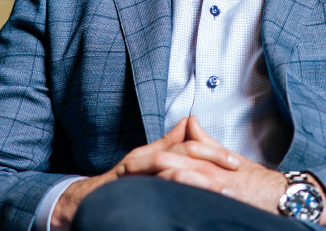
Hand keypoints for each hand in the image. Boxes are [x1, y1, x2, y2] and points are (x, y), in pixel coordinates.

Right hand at [51, 117, 232, 228]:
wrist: (90, 200)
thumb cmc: (121, 181)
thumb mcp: (146, 157)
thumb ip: (168, 142)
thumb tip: (189, 122)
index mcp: (152, 153)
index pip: (188, 146)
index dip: (213, 152)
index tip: (235, 161)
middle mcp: (144, 161)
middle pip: (181, 155)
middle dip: (210, 161)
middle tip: (234, 170)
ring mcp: (138, 177)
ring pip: (170, 174)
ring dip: (197, 181)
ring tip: (219, 189)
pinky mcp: (134, 192)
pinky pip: (158, 192)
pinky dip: (176, 195)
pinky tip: (194, 203)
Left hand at [139, 117, 325, 226]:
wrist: (280, 195)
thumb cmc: (255, 181)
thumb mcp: (227, 158)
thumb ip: (206, 141)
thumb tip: (190, 123)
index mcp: (207, 158)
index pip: (174, 151)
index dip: (151, 156)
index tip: (130, 161)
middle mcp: (208, 166)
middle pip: (172, 158)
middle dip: (146, 164)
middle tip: (123, 168)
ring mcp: (213, 180)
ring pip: (179, 171)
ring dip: (155, 173)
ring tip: (134, 177)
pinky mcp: (221, 193)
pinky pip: (195, 187)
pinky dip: (177, 185)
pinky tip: (162, 186)